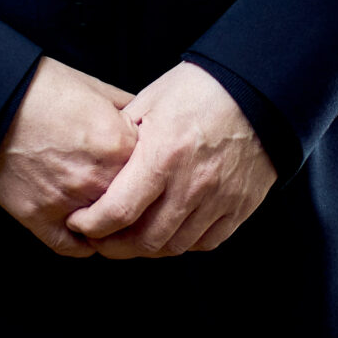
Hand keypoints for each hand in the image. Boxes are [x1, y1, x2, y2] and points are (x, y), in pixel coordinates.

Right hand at [0, 57, 139, 256]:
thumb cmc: (44, 89)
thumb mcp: (97, 89)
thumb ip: (130, 110)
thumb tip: (150, 125)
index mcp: (120, 145)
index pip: (156, 173)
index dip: (150, 170)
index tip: (144, 169)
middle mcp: (99, 179)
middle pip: (136, 206)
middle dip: (135, 201)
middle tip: (132, 196)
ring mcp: (70, 203)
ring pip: (109, 232)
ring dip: (111, 225)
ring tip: (110, 214)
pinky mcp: (40, 219)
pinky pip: (74, 248)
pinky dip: (83, 241)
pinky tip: (85, 228)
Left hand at [66, 61, 275, 257]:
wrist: (258, 89)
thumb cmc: (202, 88)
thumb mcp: (152, 100)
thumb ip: (123, 135)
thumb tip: (97, 160)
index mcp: (164, 153)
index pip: (118, 210)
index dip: (91, 225)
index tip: (79, 222)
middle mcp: (192, 183)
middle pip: (144, 239)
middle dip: (112, 246)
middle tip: (98, 239)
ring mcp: (219, 199)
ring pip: (174, 246)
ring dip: (145, 249)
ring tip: (129, 239)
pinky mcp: (239, 206)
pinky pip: (205, 242)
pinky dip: (182, 244)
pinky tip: (168, 231)